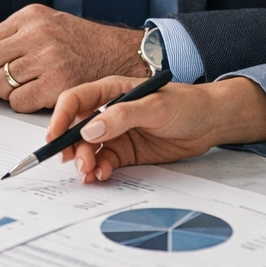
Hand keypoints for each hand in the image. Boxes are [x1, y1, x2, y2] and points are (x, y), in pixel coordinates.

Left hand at [0, 4, 145, 112]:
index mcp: (30, 16)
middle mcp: (37, 33)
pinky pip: (18, 103)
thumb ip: (10, 42)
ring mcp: (48, 58)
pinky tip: (39, 98)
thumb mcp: (47, 27)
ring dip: (7, 95)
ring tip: (27, 89)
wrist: (123, 55)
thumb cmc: (82, 45)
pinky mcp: (59, 84)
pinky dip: (23, 105)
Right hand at [49, 75, 265, 182]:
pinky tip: (102, 175)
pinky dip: (99, 170)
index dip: (59, 117)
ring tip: (89, 174)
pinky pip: (105, 162)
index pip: (75, 100)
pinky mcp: (126, 152)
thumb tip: (89, 130)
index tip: (54, 137)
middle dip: (71, 147)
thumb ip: (122, 116)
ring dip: (84, 162)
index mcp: (111, 91)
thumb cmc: (186, 104)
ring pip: (89, 149)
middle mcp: (109, 111)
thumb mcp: (155, 106)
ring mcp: (117, 133)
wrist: (211, 123)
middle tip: (76, 163)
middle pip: (77, 129)